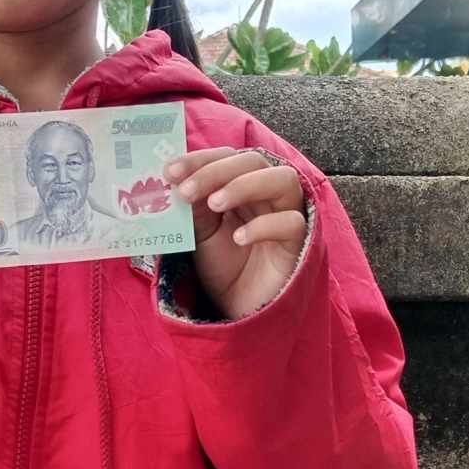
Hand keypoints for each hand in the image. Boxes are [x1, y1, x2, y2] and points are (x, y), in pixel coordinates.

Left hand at [166, 148, 306, 320]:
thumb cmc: (223, 266)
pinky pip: (291, 223)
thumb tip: (176, 180)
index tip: (169, 172)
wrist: (239, 311)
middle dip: (216, 171)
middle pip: (253, 162)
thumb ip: (193, 206)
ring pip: (283, 180)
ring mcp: (286, 215)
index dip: (199, 160)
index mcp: (242, 185)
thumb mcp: (200, 233)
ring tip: (213, 204)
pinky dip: (263, 226)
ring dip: (245, 185)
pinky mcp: (299, 243)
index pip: (227, 157)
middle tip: (185, 191)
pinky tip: (238, 238)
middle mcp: (267, 194)